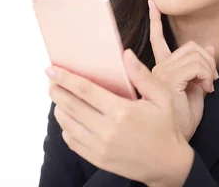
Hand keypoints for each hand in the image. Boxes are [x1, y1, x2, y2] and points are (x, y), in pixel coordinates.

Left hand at [46, 49, 193, 185]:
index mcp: (122, 111)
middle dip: (56, 90)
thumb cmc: (165, 126)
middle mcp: (107, 130)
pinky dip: (66, 127)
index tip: (52, 69)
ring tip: (59, 97)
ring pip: (68, 124)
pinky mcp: (97, 159)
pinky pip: (72, 141)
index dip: (66, 78)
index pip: (85, 90)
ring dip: (59, 107)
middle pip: (70, 106)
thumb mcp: (161, 97)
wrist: (168, 164)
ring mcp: (100, 147)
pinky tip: (69, 118)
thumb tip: (126, 54)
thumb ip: (142, 75)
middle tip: (51, 79)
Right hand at [148, 0, 218, 140]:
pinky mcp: (168, 81)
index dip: (155, 20)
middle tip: (212, 80)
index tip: (152, 4)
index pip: (157, 38)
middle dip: (207, 60)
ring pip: (194, 54)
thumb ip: (201, 68)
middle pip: (189, 47)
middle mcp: (157, 69)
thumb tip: (210, 46)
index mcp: (161, 69)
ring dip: (209, 69)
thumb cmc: (183, 120)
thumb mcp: (197, 91)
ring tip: (209, 87)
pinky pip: (194, 66)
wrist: (176, 140)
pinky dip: (207, 75)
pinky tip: (207, 89)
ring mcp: (161, 74)